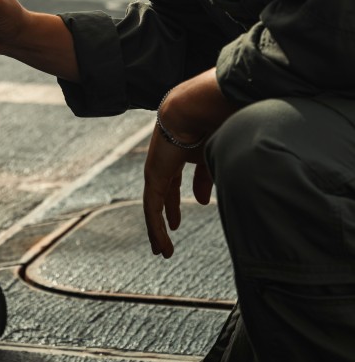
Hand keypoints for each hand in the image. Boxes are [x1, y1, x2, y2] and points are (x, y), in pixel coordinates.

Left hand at [143, 128, 210, 258]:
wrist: (192, 110)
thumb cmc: (206, 125)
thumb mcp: (209, 157)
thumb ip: (204, 179)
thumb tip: (200, 202)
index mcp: (177, 155)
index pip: (173, 184)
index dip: (175, 204)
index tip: (176, 222)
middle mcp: (163, 163)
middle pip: (162, 195)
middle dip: (164, 217)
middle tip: (165, 238)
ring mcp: (155, 170)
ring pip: (154, 206)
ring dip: (157, 230)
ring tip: (162, 251)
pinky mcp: (153, 177)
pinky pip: (152, 208)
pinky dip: (155, 228)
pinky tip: (161, 245)